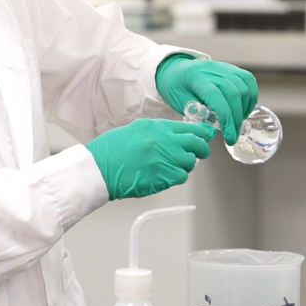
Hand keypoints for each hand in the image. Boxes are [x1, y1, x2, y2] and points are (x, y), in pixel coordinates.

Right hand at [85, 118, 215, 199]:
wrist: (99, 169)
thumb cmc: (112, 150)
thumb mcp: (136, 130)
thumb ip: (159, 131)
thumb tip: (177, 136)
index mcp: (157, 127)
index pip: (191, 128)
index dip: (202, 133)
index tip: (205, 135)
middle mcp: (164, 141)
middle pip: (196, 144)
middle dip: (201, 149)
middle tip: (199, 152)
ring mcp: (165, 160)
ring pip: (190, 163)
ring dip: (185, 165)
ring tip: (171, 165)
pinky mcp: (163, 177)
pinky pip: (181, 177)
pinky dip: (176, 176)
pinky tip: (164, 174)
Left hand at [155, 55, 258, 145]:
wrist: (175, 69)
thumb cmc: (175, 87)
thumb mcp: (179, 102)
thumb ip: (196, 113)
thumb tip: (213, 127)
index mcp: (196, 77)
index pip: (216, 97)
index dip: (225, 118)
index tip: (229, 136)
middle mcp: (212, 69)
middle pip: (233, 93)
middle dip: (236, 118)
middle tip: (233, 134)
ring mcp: (223, 67)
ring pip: (243, 87)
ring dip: (244, 109)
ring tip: (237, 122)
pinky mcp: (231, 68)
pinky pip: (248, 80)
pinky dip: (251, 96)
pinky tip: (244, 109)